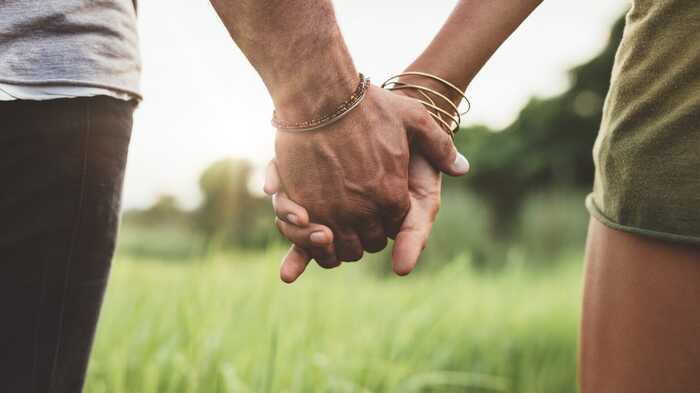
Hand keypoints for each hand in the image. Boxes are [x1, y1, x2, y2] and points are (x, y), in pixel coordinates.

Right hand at [274, 85, 468, 263]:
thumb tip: (462, 169)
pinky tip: (312, 226)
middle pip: (367, 244)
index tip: (378, 208)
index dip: (387, 220)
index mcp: (393, 195)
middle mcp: (364, 211)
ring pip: (340, 249)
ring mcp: (332, 212)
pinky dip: (311, 241)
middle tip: (357, 218)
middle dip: (364, 234)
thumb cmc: (367, 106)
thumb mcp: (414, 118)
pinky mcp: (302, 208)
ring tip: (335, 226)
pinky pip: (309, 241)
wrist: (319, 96)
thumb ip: (440, 146)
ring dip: (339, 243)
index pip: (394, 228)